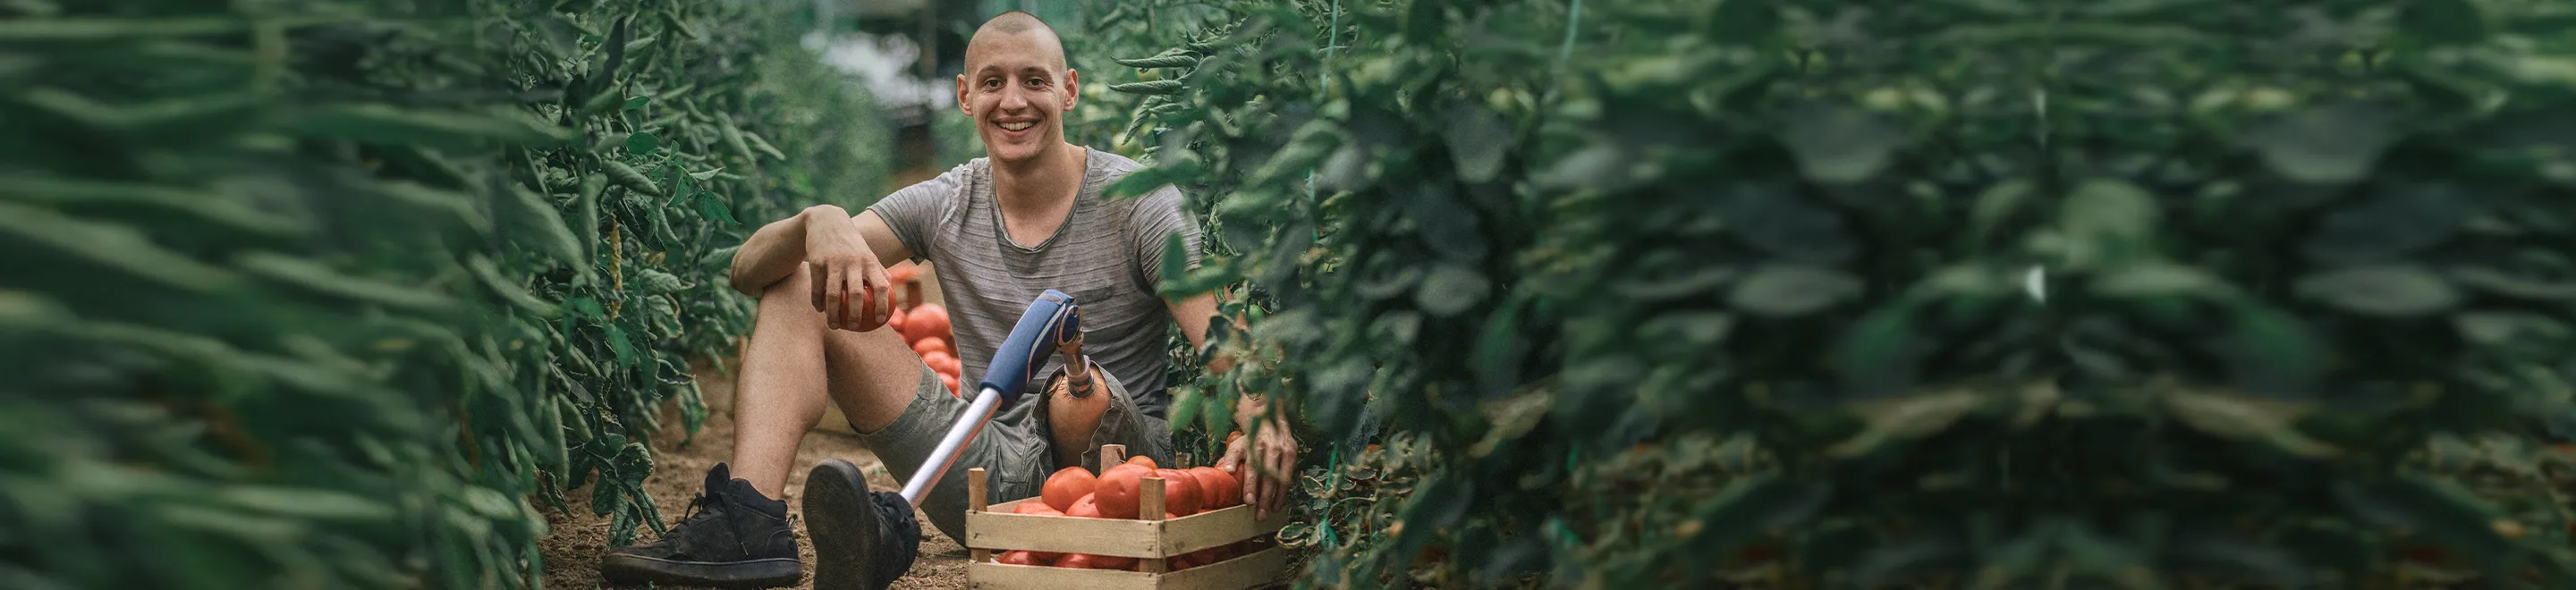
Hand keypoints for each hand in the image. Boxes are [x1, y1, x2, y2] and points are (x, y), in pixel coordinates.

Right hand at [803, 207, 890, 330]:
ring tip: (834, 326)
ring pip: (832, 294)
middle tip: (855, 327)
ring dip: (833, 314)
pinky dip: (818, 301)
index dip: (883, 305)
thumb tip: (890, 291)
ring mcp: (834, 262)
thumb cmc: (851, 243)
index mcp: (869, 261)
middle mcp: (853, 261)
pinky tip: (819, 310)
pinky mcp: (817, 261)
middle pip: (856, 294)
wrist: (827, 221)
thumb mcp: (867, 253)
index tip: (882, 321)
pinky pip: (817, 287)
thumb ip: (878, 271)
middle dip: (856, 314)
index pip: (881, 287)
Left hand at [1217, 408, 1296, 519]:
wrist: (1269, 421)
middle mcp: (1271, 447)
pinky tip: (1278, 505)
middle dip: (1264, 497)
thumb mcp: (1237, 445)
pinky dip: (1284, 492)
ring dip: (1276, 498)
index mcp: (1255, 445)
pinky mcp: (1293, 453)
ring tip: (1269, 513)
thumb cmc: (1250, 440)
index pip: (1253, 468)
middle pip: (1268, 476)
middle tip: (1259, 515)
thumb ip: (1231, 458)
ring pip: (1281, 478)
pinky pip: (1289, 476)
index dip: (1251, 485)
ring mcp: (1284, 449)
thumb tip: (1227, 472)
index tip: (1249, 502)